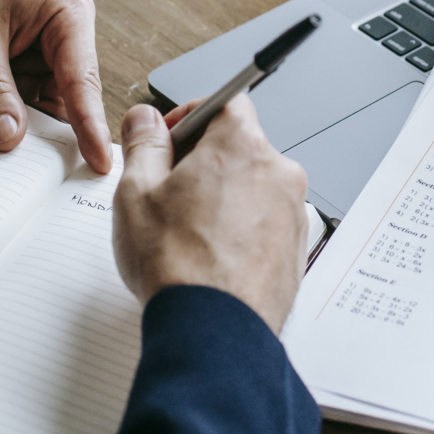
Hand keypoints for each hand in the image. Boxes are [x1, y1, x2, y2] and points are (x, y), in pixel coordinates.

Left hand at [0, 0, 110, 172]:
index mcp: (68, 14)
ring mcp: (43, 51)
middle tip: (43, 176)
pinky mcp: (22, 62)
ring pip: (41, 104)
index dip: (90, 126)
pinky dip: (4, 114)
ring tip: (5, 152)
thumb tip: (9, 137)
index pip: (83, 81)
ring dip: (22, 124)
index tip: (98, 163)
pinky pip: (19, 99)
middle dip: (50, 132)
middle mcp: (64, 34)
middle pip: (67, 99)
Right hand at [112, 96, 308, 331]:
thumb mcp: (137, 192)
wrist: (214, 331)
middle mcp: (279, 172)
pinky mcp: (296, 249)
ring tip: (187, 232)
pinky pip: (266, 222)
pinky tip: (211, 255)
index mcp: (242, 146)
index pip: (225, 101)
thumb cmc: (178, 265)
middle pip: (239, 146)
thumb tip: (145, 119)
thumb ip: (143, 144)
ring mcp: (293, 212)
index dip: (191, 114)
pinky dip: (241, 229)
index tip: (169, 136)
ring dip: (223, 197)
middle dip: (203, 160)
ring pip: (253, 187)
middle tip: (168, 190)